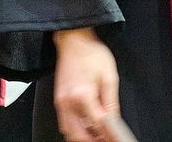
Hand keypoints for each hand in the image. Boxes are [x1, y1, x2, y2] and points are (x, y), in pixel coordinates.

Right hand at [52, 27, 119, 141]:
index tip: (114, 137)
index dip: (107, 134)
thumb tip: (113, 121)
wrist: (74, 40)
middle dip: (93, 140)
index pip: (96, 124)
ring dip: (83, 137)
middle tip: (105, 138)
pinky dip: (74, 129)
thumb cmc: (92, 53)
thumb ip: (111, 102)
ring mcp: (60, 103)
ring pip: (69, 132)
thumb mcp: (110, 76)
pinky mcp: (58, 101)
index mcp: (83, 95)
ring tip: (97, 135)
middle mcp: (68, 102)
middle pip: (78, 135)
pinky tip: (86, 126)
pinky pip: (64, 123)